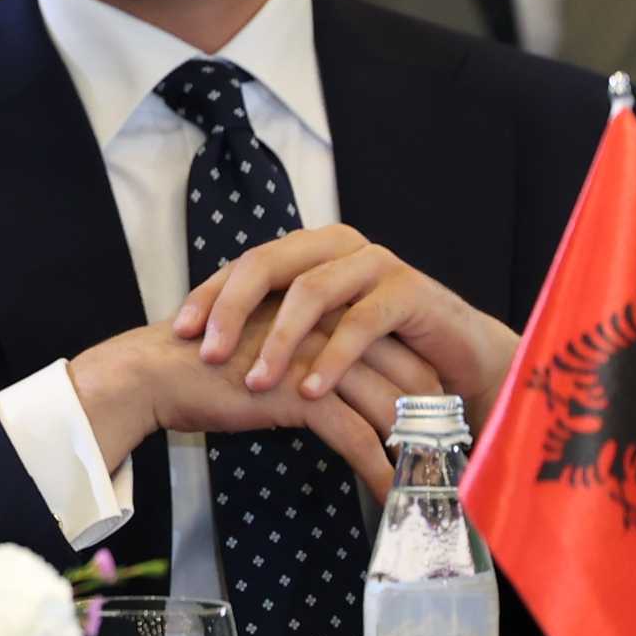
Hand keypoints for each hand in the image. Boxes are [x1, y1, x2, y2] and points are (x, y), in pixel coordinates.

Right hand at [69, 300, 430, 496]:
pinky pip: (357, 436)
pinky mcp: (301, 390)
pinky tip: (390, 494)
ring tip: (431, 484)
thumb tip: (331, 390)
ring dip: (414, 450)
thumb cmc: (199, 368)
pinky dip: (378, 469)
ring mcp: (317, 356)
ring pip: (391, 406)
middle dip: (433, 419)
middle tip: (449, 457)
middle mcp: (328, 326)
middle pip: (408, 372)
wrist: (154, 373)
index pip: (395, 345)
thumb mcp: (266, 352)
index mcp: (323, 312)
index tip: (435, 421)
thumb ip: (303, 357)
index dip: (422, 384)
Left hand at [169, 226, 519, 421]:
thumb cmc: (376, 350)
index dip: (210, 295)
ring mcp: (375, 263)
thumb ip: (273, 326)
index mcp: (308, 250)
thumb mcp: (316, 334)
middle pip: (269, 265)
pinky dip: (332, 358)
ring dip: (279, 341)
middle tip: (210, 354)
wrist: (456, 361)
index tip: (180, 332)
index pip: (245, 264)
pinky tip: (310, 389)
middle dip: (232, 310)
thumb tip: (201, 344)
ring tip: (256, 382)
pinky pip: (361, 322)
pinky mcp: (409, 291)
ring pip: (311, 292)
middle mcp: (337, 246)